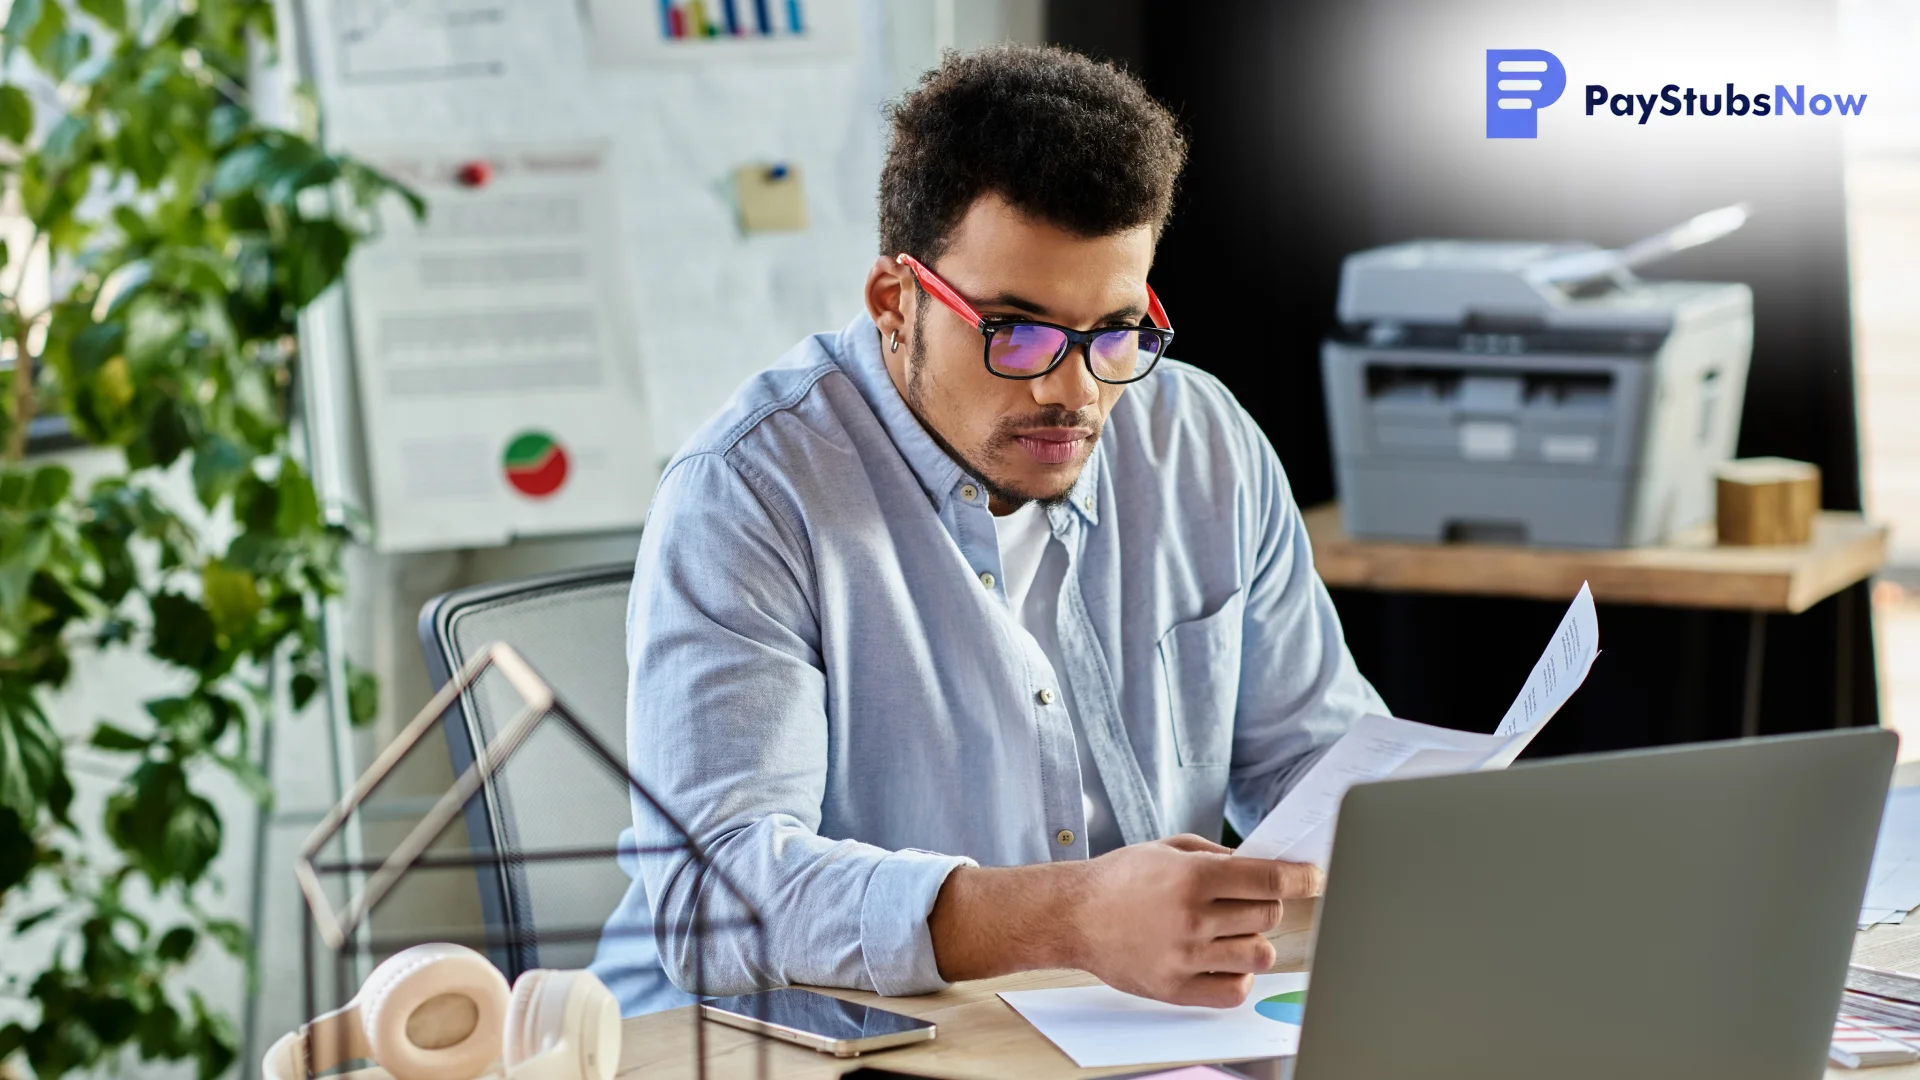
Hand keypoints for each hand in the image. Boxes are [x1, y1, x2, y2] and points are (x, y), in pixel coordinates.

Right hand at [1066, 835, 1322, 1006]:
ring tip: (1231, 933)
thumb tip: (1260, 867)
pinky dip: (1238, 977)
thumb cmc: (1119, 879)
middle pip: (1268, 916)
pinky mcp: (1175, 989)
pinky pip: (1234, 991)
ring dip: (1253, 941)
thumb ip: (1216, 857)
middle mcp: (1192, 919)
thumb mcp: (1167, 849)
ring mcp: (1185, 957)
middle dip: (1267, 905)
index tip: (1314, 878)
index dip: (1301, 879)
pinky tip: (1222, 961)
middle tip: (1249, 902)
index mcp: (1192, 877)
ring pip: (1259, 955)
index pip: (1269, 881)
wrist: (1072, 916)